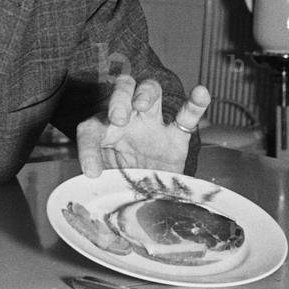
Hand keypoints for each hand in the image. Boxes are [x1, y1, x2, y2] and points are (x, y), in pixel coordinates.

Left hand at [76, 76, 209, 177]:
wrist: (148, 198)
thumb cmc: (121, 184)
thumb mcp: (105, 183)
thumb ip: (100, 180)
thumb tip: (95, 183)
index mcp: (104, 131)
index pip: (90, 129)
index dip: (87, 149)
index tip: (92, 172)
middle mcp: (128, 120)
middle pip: (122, 90)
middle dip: (118, 99)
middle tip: (118, 119)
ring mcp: (154, 125)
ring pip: (151, 90)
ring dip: (146, 92)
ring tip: (142, 104)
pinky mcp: (177, 137)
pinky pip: (187, 115)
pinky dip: (195, 103)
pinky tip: (200, 93)